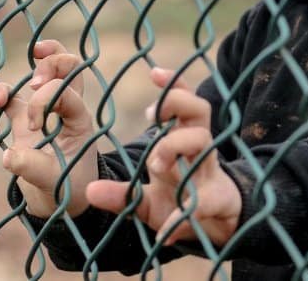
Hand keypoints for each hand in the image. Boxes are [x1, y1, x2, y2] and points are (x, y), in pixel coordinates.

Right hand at [0, 39, 98, 218]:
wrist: (61, 203)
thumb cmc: (67, 190)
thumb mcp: (55, 183)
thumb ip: (34, 168)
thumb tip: (9, 154)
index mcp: (79, 119)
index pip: (67, 91)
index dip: (46, 99)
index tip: (34, 127)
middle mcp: (65, 109)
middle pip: (69, 65)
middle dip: (51, 63)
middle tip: (35, 84)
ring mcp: (45, 112)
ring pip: (46, 70)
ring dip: (33, 67)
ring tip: (9, 91)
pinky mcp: (23, 121)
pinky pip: (14, 95)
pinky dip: (3, 91)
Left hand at [86, 67, 242, 245]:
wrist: (216, 230)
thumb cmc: (180, 203)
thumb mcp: (146, 201)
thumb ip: (120, 194)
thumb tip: (89, 191)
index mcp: (183, 145)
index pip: (184, 104)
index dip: (174, 85)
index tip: (154, 72)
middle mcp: (199, 152)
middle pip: (200, 111)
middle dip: (177, 105)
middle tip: (152, 118)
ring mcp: (209, 173)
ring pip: (204, 142)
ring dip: (175, 145)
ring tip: (156, 163)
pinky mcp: (218, 201)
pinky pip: (203, 203)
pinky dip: (181, 218)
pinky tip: (164, 234)